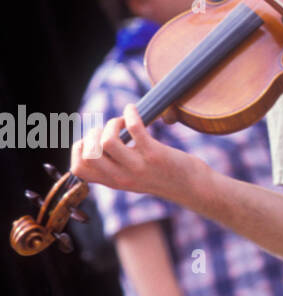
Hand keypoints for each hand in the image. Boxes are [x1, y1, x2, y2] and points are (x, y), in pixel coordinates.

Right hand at [70, 104, 201, 203]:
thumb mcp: (131, 177)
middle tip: (109, 128)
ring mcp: (137, 166)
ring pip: (107, 141)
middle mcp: (121, 176)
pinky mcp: (155, 154)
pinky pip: (135, 129)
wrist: (191, 186)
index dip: (78, 149)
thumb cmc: (161, 175)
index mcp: (112, 181)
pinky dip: (130, 114)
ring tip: (122, 121)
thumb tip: (99, 142)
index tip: (92, 138)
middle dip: (92, 134)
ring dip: (111, 123)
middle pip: (89, 154)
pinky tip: (132, 110)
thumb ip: (114, 167)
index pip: (78, 169)